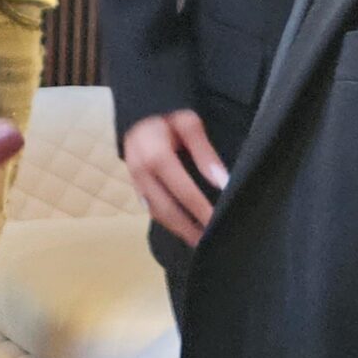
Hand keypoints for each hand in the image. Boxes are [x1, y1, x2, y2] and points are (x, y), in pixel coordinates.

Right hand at [122, 110, 229, 245]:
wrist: (140, 115)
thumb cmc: (169, 119)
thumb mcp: (189, 125)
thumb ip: (205, 153)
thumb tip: (223, 182)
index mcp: (155, 156)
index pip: (183, 191)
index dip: (201, 209)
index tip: (217, 223)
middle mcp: (141, 173)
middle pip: (167, 210)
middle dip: (189, 229)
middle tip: (210, 243)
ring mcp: (135, 182)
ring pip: (157, 214)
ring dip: (179, 230)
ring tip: (200, 241)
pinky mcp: (135, 187)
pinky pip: (151, 210)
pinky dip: (169, 223)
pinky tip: (184, 229)